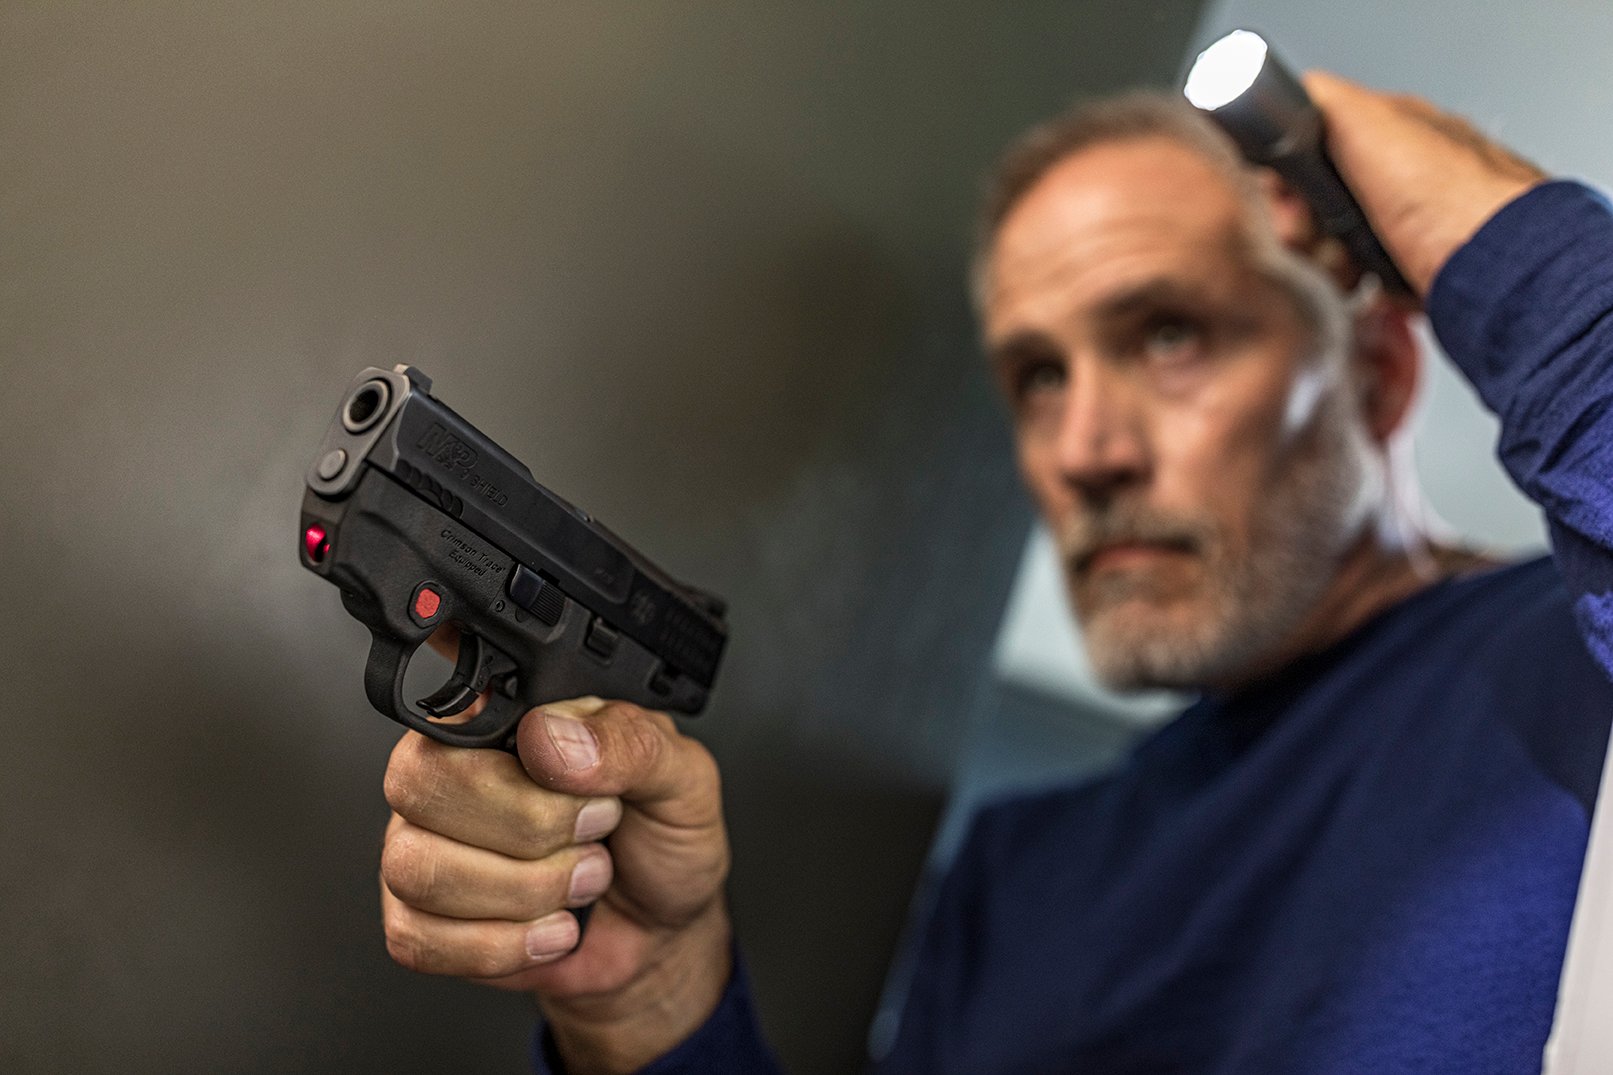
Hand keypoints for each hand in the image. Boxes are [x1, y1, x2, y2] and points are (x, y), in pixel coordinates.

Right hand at [380, 696, 730, 1074]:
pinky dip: (501, 946)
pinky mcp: (419, 920)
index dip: (492, 742)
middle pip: (420, 783)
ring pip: (417, 867)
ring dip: (524, 891)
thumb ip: (629, 743)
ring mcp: (424, 845)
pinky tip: (550, 928)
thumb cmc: (661, 843)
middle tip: (593, 831)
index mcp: (507, 718)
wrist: (662, 932)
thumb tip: (549, 736)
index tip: (561, 775)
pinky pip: (419, 937)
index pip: (447, 701)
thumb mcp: (681, 778)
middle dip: (527, 824)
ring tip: (580, 881)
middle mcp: (450, 773)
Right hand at [1301, 71, 1547, 295]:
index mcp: (1394, 132)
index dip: (1289, 178)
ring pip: (1332, 246)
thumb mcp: (1371, 124)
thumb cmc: (1452, 200)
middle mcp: (1404, 175)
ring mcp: (1410, 227)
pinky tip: (1369, 286)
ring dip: (1326, 262)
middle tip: (1316, 239)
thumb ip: (1321, 101)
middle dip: (1304, 227)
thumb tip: (1286, 102)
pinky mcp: (1415, 273)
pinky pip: (1362, 280)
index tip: (1289, 199)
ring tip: (1348, 268)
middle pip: (1315, 203)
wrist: (1500, 270)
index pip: (1310, 148)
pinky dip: (1356, 288)